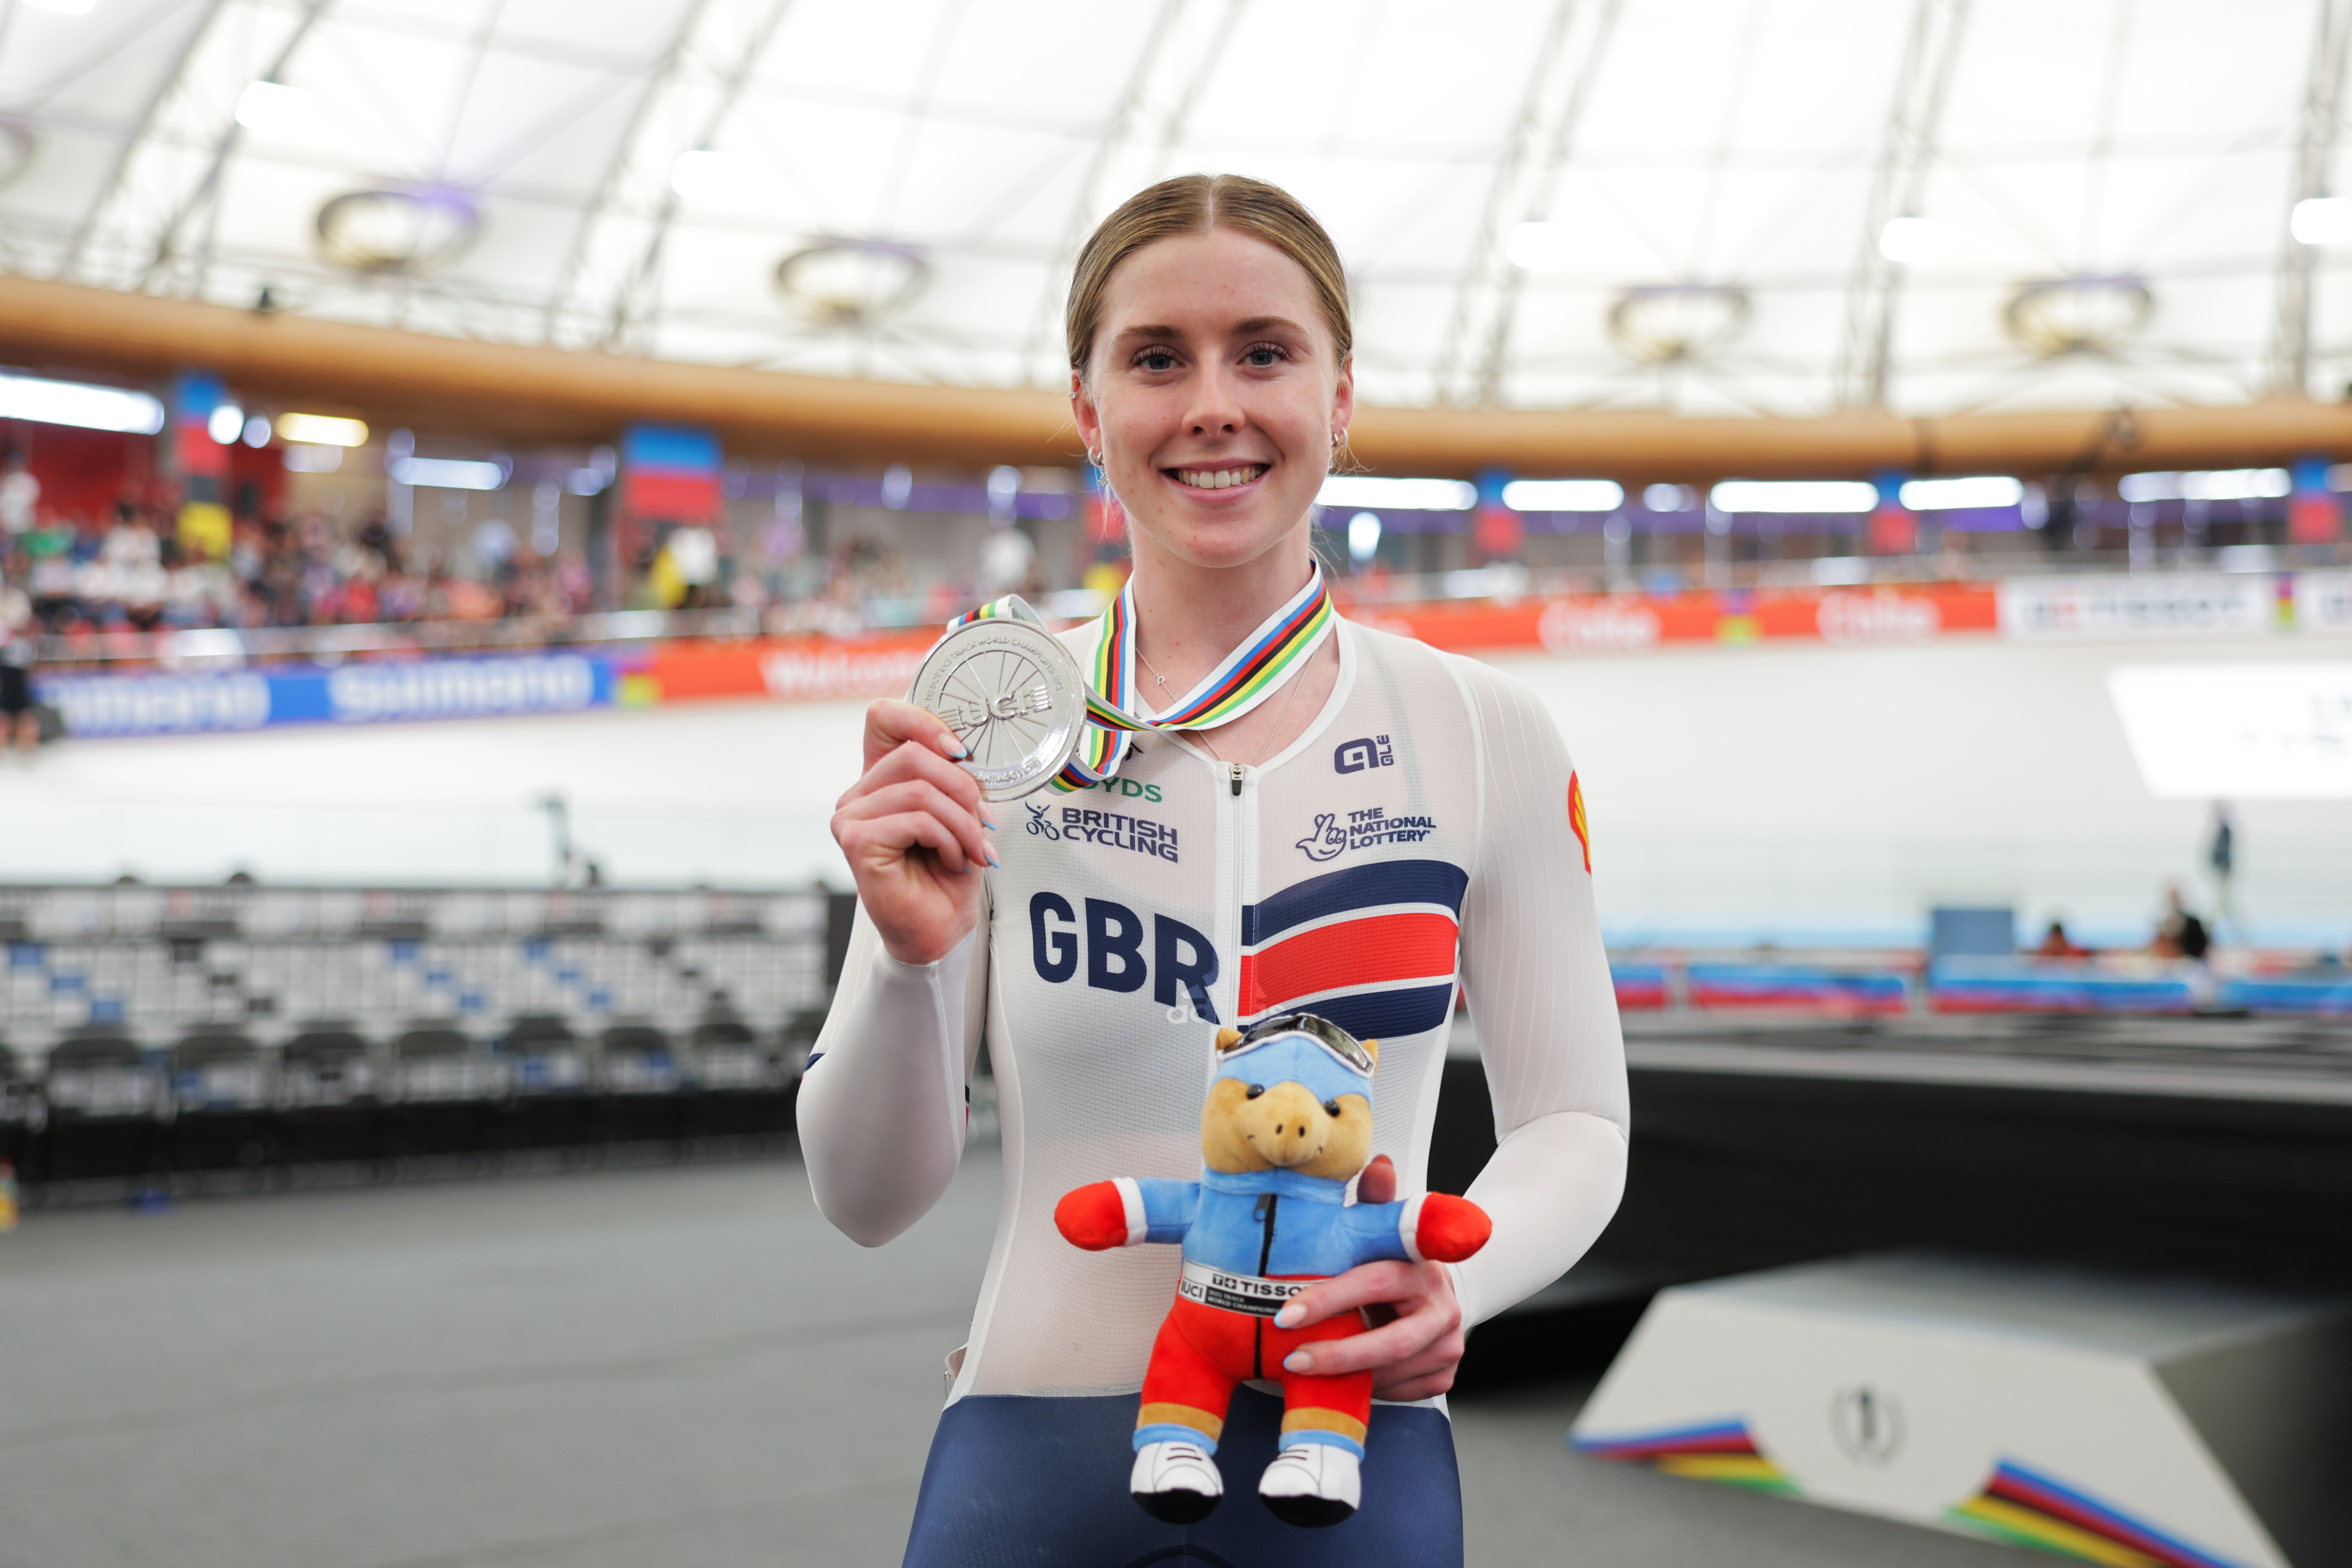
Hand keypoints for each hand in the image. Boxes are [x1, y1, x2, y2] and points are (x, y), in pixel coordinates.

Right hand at [830, 699, 994, 966]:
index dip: (923, 722)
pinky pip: (917, 819)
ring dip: (962, 823)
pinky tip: (952, 861)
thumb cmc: (947, 873)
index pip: (884, 718)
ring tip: (973, 850)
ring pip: (920, 789)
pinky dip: (948, 840)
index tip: (962, 752)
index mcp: (879, 779)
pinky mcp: (856, 841)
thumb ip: (954, 777)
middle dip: (963, 788)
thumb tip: (965, 753)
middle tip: (985, 823)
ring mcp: (850, 817)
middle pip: (913, 753)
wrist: (939, 929)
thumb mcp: (959, 812)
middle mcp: (858, 794)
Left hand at [1270, 1156, 1466, 1401]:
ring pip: (1393, 1372)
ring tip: (1307, 1371)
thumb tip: (1378, 1163)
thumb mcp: (1377, 1229)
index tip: (1287, 1314)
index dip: (1329, 1299)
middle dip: (1337, 1354)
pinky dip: (1369, 1389)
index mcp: (1422, 1266)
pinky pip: (1402, 1391)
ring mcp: (1449, 1344)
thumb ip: (1375, 1200)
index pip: (1374, 1282)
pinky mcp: (1445, 1374)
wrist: (1430, 1292)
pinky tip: (1343, 1381)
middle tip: (1292, 1359)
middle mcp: (1443, 1307)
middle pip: (1391, 1341)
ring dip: (1347, 1377)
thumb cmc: (1388, 1261)